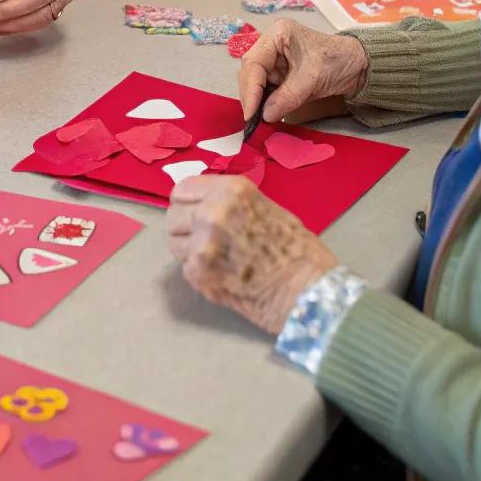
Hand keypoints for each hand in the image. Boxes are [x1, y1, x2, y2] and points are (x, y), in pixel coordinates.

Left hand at [167, 174, 336, 334]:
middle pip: (173, 215)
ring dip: (190, 250)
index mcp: (230, 190)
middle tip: (208, 240)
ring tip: (218, 258)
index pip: (182, 189)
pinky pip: (185, 268)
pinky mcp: (198, 274)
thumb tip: (201, 203)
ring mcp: (202, 244)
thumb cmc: (296, 248)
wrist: (308, 291)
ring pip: (174, 242)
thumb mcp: (263, 207)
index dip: (188, 202)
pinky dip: (200, 272)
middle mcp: (211, 212)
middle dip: (187, 227)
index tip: (196, 211)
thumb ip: (228, 203)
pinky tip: (224, 274)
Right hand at [239, 18, 368, 123]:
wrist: (357, 66)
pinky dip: (264, 101)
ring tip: (258, 118)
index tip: (251, 112)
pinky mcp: (279, 73)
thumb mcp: (311, 78)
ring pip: (255, 81)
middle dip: (250, 95)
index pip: (253, 63)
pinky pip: (266, 88)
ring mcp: (274, 59)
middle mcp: (271, 44)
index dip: (250, 89)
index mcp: (277, 35)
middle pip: (250, 71)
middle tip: (252, 118)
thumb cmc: (336, 61)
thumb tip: (266, 115)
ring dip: (256, 100)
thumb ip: (287, 97)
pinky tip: (266, 112)